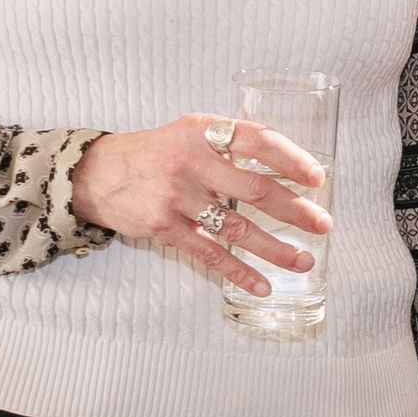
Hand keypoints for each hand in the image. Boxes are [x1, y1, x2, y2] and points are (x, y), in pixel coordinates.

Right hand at [66, 114, 331, 293]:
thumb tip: (287, 164)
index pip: (257, 140)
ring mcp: (177, 196)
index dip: (291, 158)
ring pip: (237, 228)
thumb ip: (230, 144)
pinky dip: (239, 272)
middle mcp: (191, 162)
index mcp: (203, 132)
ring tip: (303, 259)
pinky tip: (262, 284)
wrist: (95, 173)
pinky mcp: (164, 227)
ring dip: (275, 248)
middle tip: (322, 224)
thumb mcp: (190, 133)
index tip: (317, 177)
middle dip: (295, 210)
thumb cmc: (155, 153)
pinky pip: (210, 254)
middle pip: (255, 190)